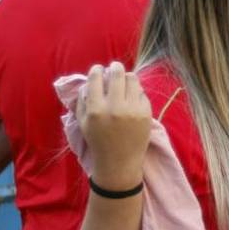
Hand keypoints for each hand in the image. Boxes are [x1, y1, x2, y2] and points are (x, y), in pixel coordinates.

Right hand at [77, 63, 151, 188]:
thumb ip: (82, 100)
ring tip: (124, 81)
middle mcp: (115, 108)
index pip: (96, 78)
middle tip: (115, 67)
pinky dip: (136, 92)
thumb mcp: (82, 122)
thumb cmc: (98, 141)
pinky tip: (132, 98)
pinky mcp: (146, 113)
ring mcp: (132, 110)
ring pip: (133, 79)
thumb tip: (88, 80)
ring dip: (127, 77)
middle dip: (115, 67)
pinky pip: (142, 93)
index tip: (99, 70)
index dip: (97, 70)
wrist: (119, 162)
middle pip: (118, 73)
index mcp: (95, 110)